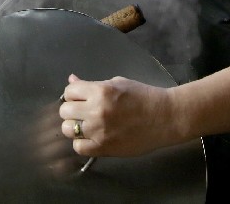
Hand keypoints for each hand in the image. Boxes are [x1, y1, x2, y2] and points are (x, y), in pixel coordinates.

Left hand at [58, 74, 177, 157]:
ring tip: (87, 125)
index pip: (69, 92)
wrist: (165, 117)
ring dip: (75, 127)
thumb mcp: (118, 83)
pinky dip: (82, 143)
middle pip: (65, 111)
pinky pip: (79, 148)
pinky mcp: (104, 148)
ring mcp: (99, 131)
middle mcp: (96, 110)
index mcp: (100, 91)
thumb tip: (72, 81)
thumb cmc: (143, 96)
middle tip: (84, 111)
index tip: (81, 98)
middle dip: (72, 110)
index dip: (73, 94)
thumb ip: (93, 84)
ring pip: (68, 130)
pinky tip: (92, 137)